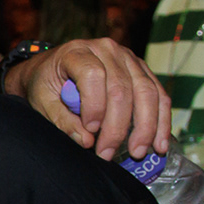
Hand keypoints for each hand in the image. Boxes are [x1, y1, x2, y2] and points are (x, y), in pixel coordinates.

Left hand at [8, 39, 170, 161]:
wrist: (52, 70)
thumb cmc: (45, 85)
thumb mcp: (42, 102)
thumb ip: (61, 120)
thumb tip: (86, 141)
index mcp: (77, 52)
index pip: (92, 75)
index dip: (94, 106)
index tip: (90, 131)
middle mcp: (106, 49)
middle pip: (122, 88)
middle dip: (117, 126)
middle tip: (107, 153)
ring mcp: (128, 58)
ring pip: (146, 92)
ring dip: (145, 126)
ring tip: (138, 153)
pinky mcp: (142, 70)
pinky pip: (159, 95)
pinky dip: (161, 120)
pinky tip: (159, 143)